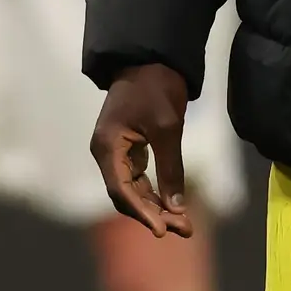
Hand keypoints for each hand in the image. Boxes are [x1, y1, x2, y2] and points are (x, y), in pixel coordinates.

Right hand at [90, 63, 195, 238]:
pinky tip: (173, 206)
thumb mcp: (167, 128)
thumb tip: (177, 207)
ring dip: (156, 208)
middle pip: (125, 196)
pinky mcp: (128, 151)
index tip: (163, 231)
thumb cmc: (156, 88)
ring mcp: (116, 153)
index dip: (142, 213)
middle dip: (153, 215)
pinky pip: (138, 180)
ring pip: (133, 191)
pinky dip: (155, 194)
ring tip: (184, 224)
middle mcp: (106, 153)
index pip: (121, 191)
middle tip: (184, 229)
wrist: (151, 59)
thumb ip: (170, 168)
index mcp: (108, 147)